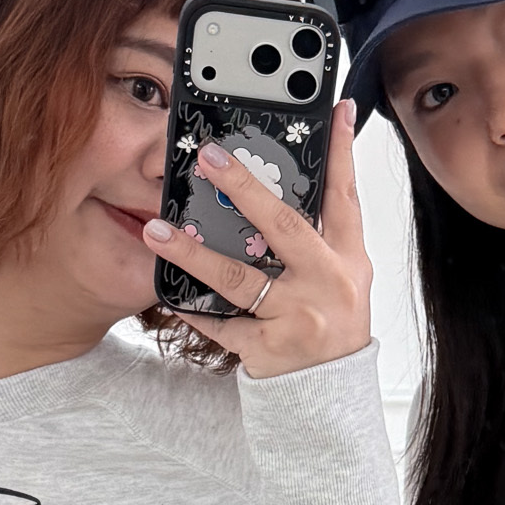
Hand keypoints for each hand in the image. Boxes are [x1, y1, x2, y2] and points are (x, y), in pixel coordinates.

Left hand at [142, 97, 370, 378]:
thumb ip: (322, 234)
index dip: (341, 151)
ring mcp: (297, 316)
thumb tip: (290, 183)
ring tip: (157, 231)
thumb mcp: (342, 277)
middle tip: (209, 159)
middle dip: (244, 188)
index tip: (334, 109)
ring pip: (239, 278)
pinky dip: (196, 310)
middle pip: (283, 226)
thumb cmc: (331, 326)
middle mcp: (327, 283)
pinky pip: (223, 324)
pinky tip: (171, 294)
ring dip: (194, 253)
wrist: (331, 396)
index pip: (344, 196)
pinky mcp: (270, 347)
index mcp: (347, 259)